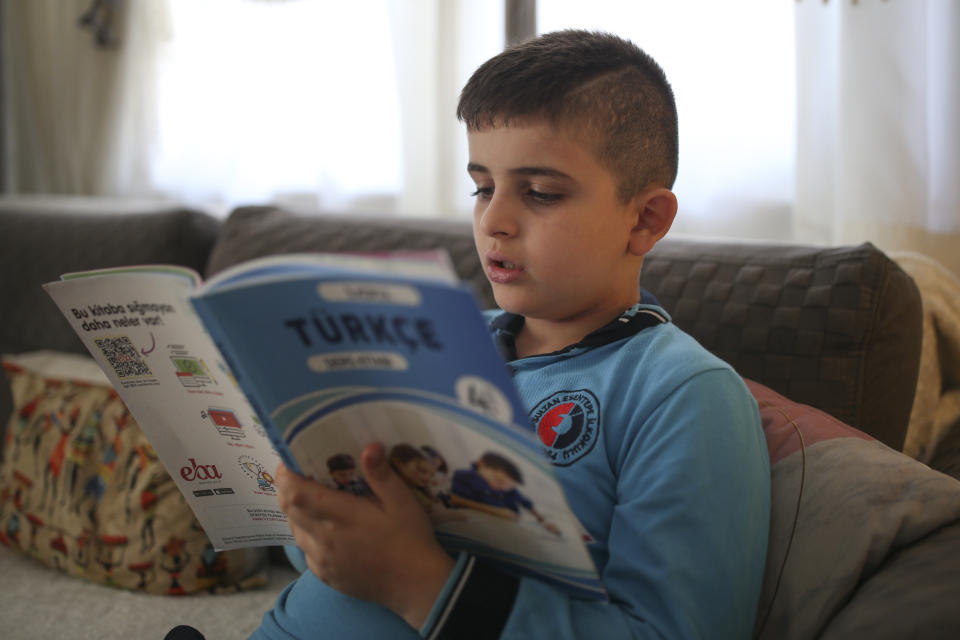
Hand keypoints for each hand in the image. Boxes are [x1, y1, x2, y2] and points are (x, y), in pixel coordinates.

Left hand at [276, 442, 455, 628]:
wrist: (416, 586)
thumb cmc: (411, 539)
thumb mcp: (402, 502)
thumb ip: (381, 474)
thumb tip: (369, 446)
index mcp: (342, 517)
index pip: (296, 493)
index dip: (286, 475)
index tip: (290, 460)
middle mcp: (325, 540)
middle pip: (289, 509)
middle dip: (287, 488)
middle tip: (298, 473)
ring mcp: (322, 561)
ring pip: (294, 530)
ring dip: (296, 511)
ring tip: (311, 498)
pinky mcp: (326, 576)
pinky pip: (305, 550)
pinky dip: (306, 534)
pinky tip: (325, 529)